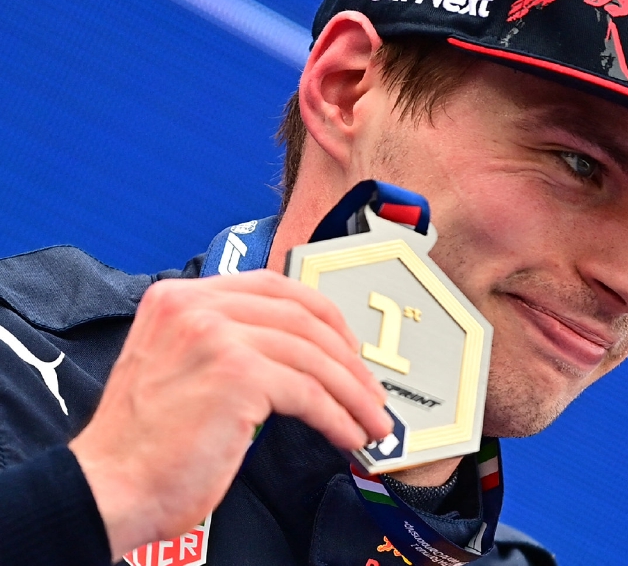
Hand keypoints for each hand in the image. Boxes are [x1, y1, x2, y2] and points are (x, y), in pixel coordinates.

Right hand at [68, 269, 391, 560]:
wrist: (109, 487)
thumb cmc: (145, 442)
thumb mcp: (178, 365)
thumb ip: (225, 341)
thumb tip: (300, 352)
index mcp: (180, 297)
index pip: (272, 287)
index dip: (322, 315)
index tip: (347, 345)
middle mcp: (196, 306)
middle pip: (301, 319)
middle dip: (346, 359)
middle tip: (369, 390)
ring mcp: (216, 336)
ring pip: (312, 358)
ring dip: (351, 394)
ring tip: (370, 421)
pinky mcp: (237, 374)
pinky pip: (308, 393)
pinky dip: (336, 417)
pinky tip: (348, 436)